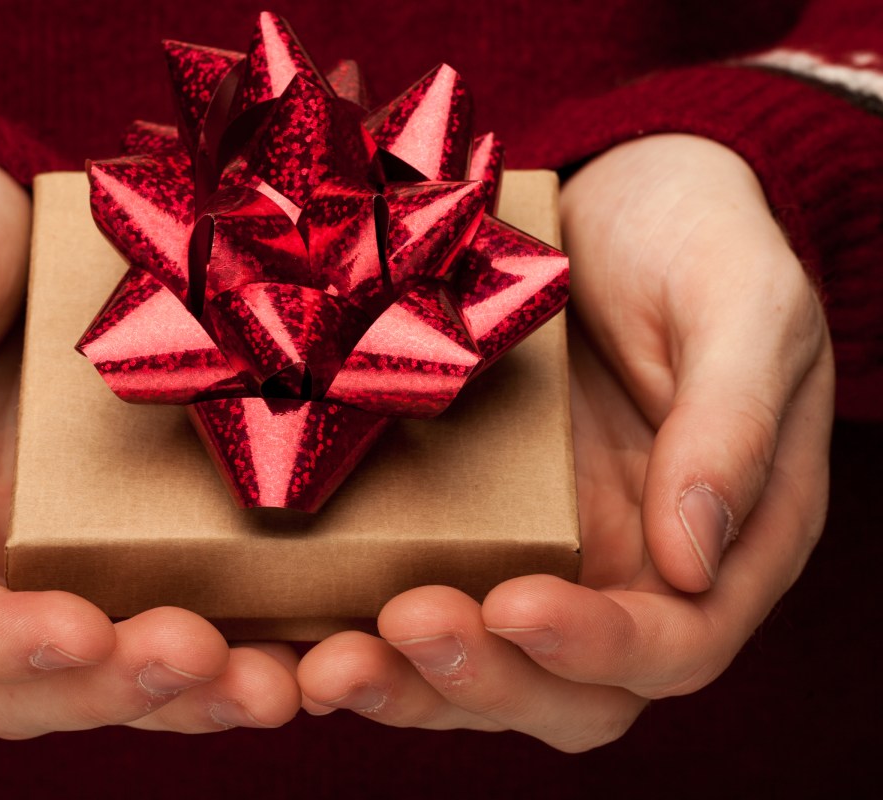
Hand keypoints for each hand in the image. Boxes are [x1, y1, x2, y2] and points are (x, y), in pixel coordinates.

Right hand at [0, 137, 299, 736]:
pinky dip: (229, 635)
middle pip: (26, 680)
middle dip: (115, 688)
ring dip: (188, 693)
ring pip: (106, 665)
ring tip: (273, 683)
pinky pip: (167, 599)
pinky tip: (296, 638)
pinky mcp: (116, 520)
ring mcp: (43, 547)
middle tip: (210, 662)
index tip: (81, 629)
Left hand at [295, 134, 833, 749]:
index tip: (518, 604)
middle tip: (401, 625)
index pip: (675, 643)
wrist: (608, 197)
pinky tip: (287, 633)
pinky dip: (351, 630)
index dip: (601, 648)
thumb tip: (691, 561)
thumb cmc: (693, 239)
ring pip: (475, 667)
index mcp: (721, 542)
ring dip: (400, 681)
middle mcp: (623, 572)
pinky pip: (404, 601)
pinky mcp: (455, 524)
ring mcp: (533, 554)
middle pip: (564, 690)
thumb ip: (732, 423)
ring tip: (323, 661)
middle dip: (480, 678)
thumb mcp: (741, 306)